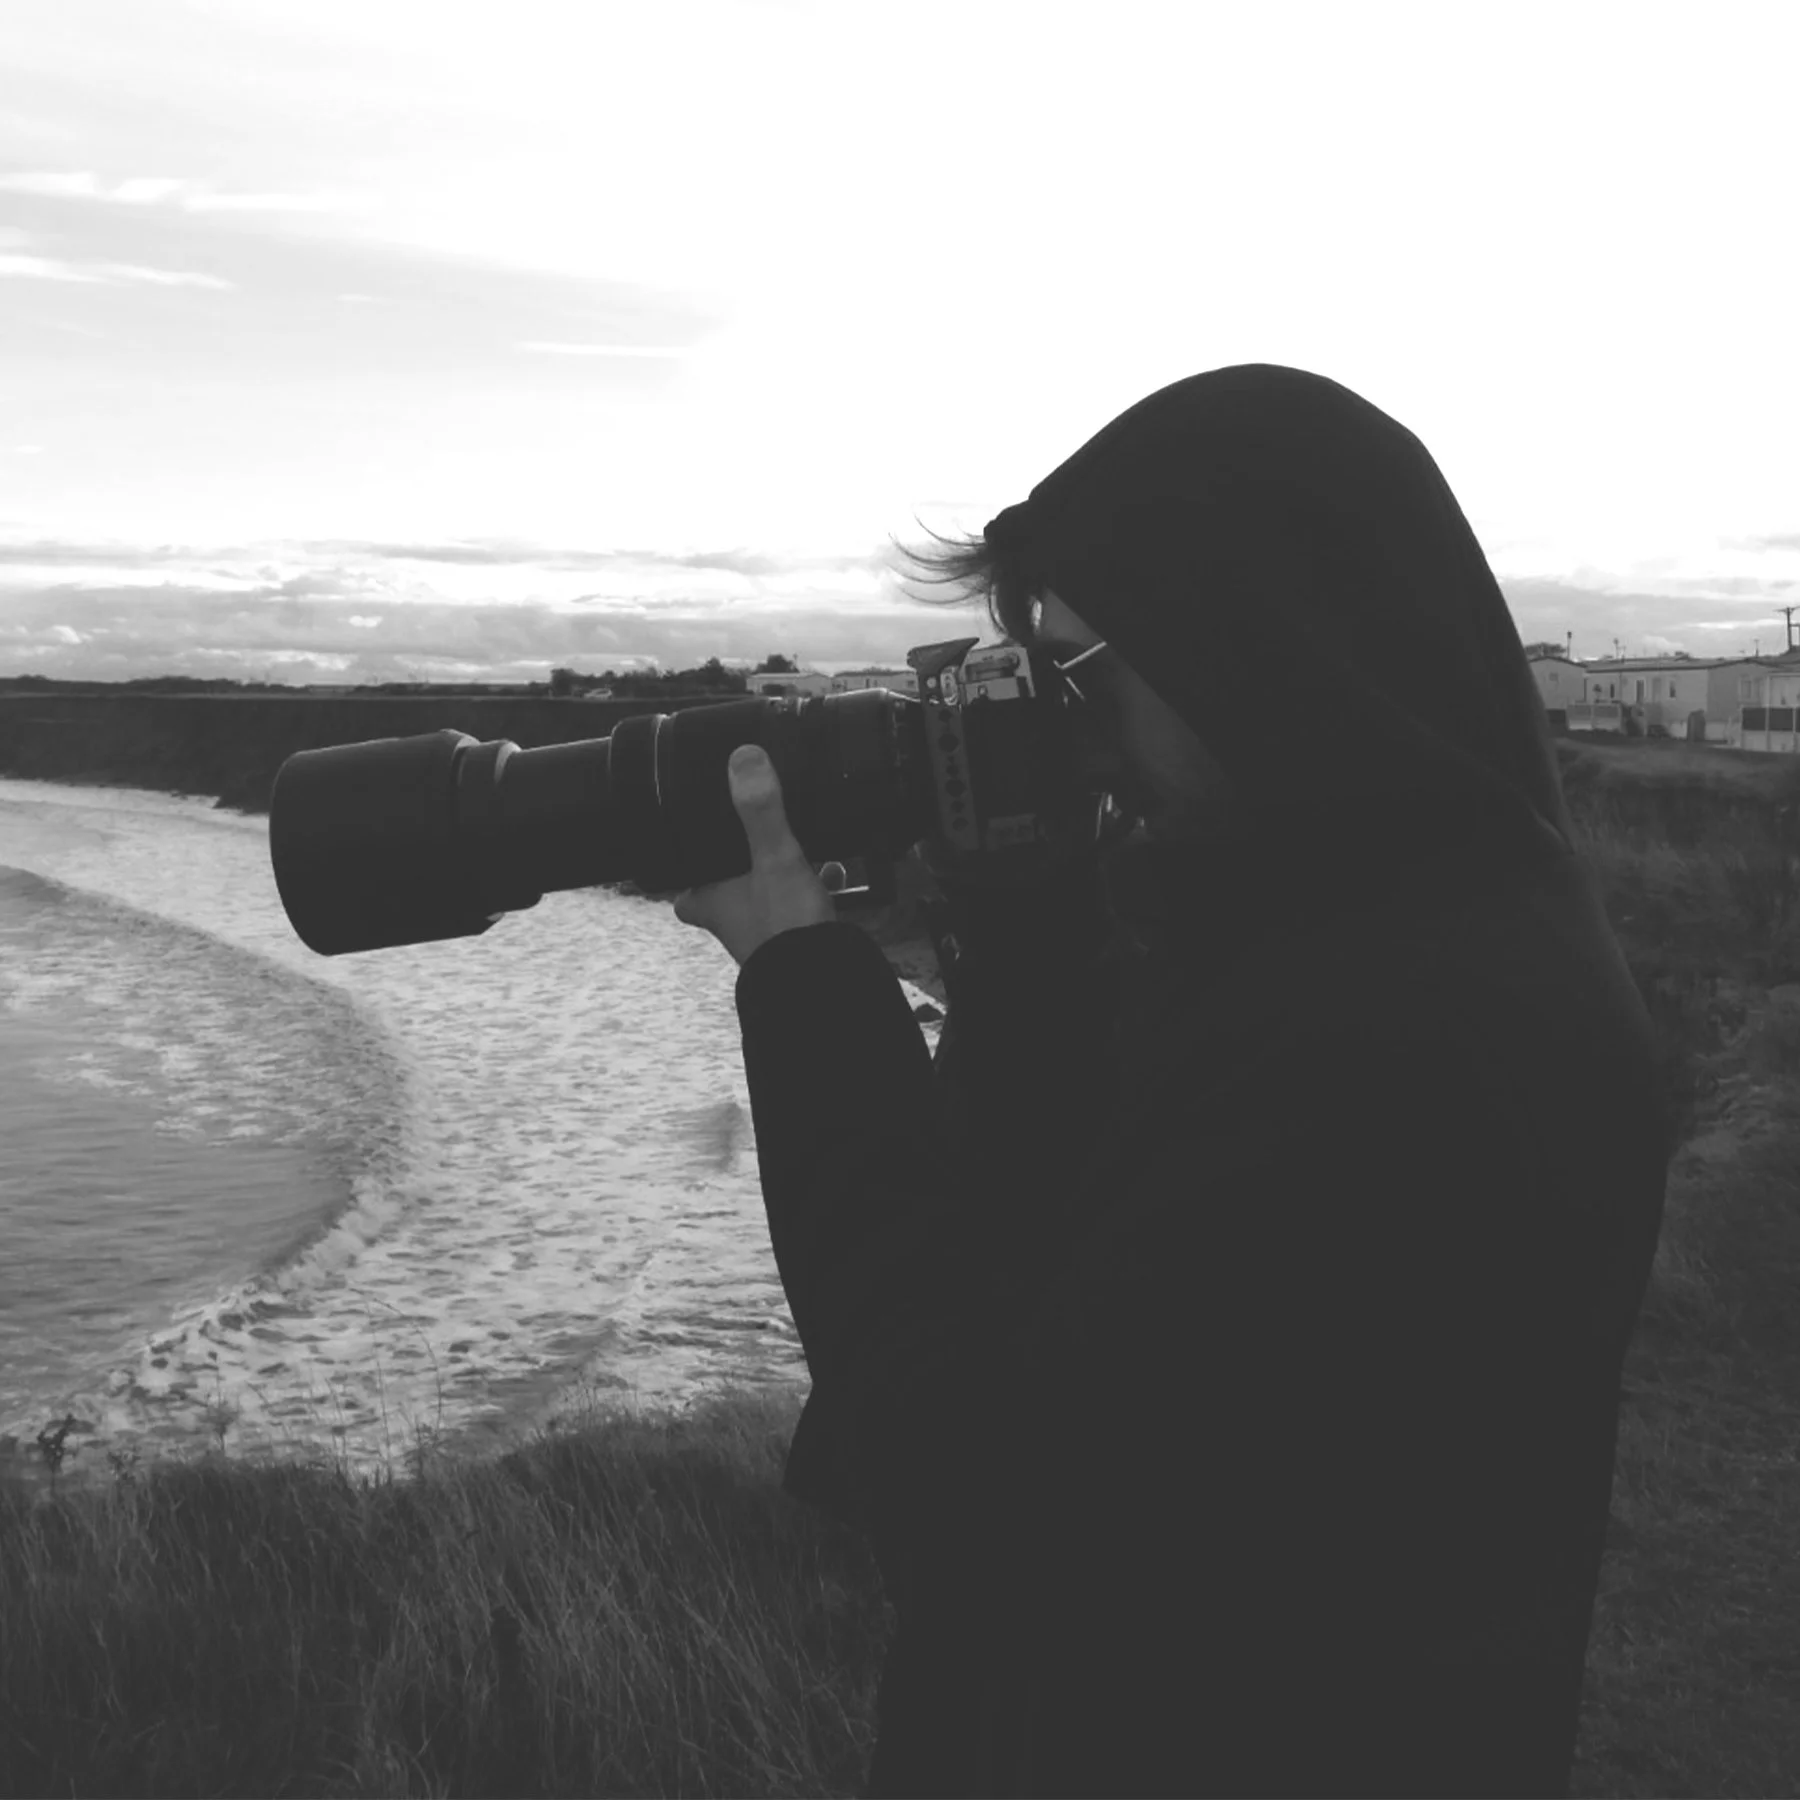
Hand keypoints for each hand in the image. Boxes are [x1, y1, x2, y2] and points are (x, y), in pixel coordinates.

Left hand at [672, 744, 847, 965]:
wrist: (824, 983)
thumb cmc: (784, 927)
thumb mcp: (772, 858)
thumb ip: (759, 811)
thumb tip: (743, 758)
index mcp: (709, 902)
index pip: (681, 889)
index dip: (682, 867)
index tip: (687, 841)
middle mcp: (731, 921)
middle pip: (724, 885)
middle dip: (738, 861)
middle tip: (748, 831)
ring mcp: (765, 933)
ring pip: (763, 895)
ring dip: (776, 873)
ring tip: (795, 842)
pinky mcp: (797, 939)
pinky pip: (800, 906)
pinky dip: (813, 887)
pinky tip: (835, 868)